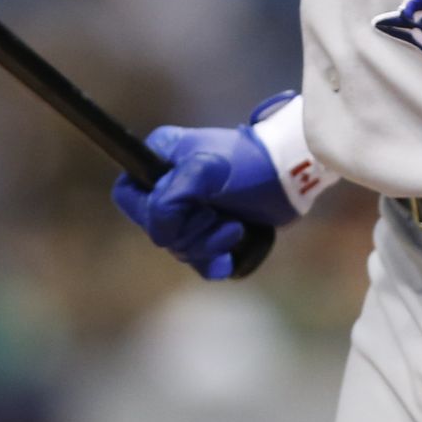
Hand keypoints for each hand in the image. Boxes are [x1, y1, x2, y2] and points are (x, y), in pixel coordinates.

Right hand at [110, 123, 298, 280]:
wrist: (292, 176)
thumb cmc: (250, 164)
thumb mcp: (206, 171)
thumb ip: (171, 199)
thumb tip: (161, 234)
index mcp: (161, 160)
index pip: (128, 195)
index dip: (149, 211)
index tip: (178, 211)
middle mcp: (170, 186)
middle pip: (156, 229)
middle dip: (190, 231)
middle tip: (216, 214)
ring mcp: (191, 210)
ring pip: (179, 248)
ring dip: (208, 245)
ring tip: (235, 227)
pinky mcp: (212, 232)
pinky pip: (199, 261)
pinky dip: (215, 261)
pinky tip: (231, 253)